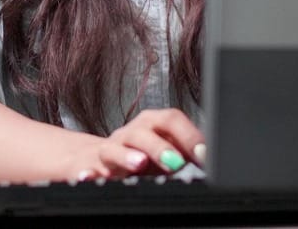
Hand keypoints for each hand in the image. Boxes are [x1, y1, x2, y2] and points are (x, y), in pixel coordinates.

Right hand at [60, 109, 205, 180]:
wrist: (96, 160)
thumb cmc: (139, 157)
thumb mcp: (164, 154)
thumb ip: (185, 153)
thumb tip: (211, 158)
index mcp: (152, 126)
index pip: (171, 120)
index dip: (189, 135)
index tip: (204, 155)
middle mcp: (130, 134)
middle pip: (143, 131)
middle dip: (160, 146)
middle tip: (177, 163)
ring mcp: (109, 150)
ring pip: (115, 148)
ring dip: (126, 155)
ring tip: (139, 164)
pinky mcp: (89, 167)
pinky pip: (87, 169)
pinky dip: (88, 173)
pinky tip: (89, 177)